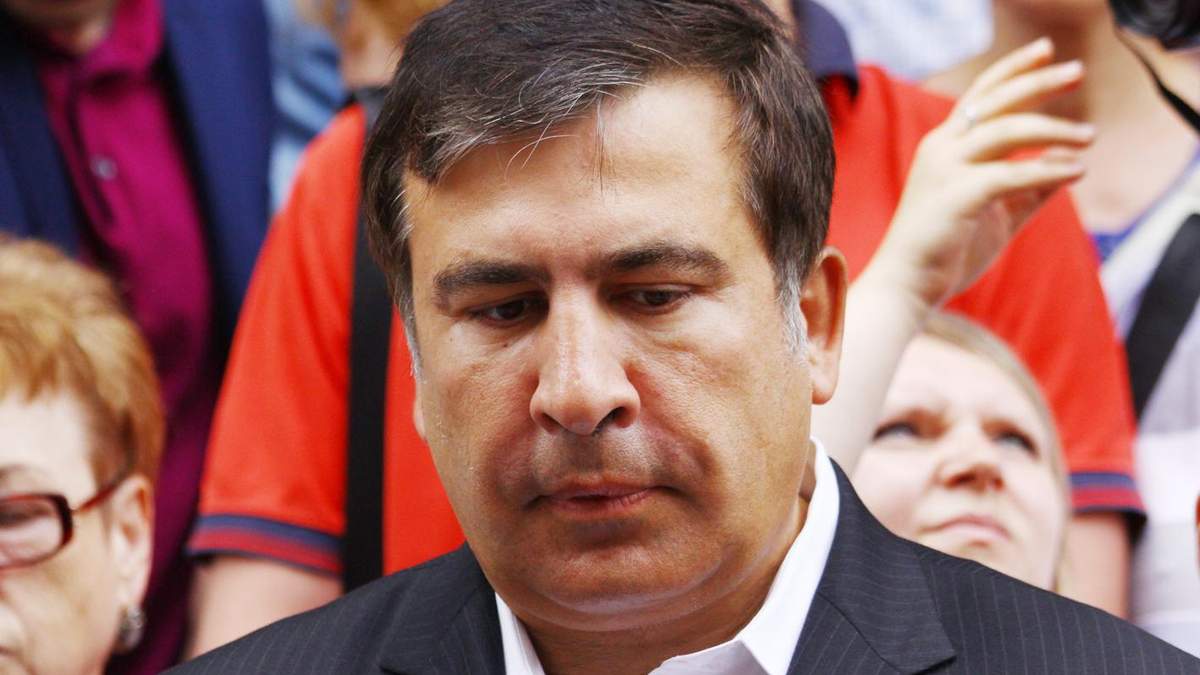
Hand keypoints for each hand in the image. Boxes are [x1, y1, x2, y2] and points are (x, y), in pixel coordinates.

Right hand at [868, 37, 1093, 308]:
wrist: (906, 286)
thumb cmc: (946, 251)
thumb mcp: (998, 211)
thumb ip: (1030, 184)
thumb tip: (1068, 159)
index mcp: (944, 146)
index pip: (982, 94)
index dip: (1014, 69)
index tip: (1047, 51)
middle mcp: (941, 148)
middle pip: (996, 100)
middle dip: (1038, 81)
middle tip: (1078, 72)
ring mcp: (945, 169)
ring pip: (1007, 130)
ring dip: (1055, 130)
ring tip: (1090, 137)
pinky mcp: (957, 196)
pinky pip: (1012, 174)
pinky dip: (1048, 170)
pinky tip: (1078, 170)